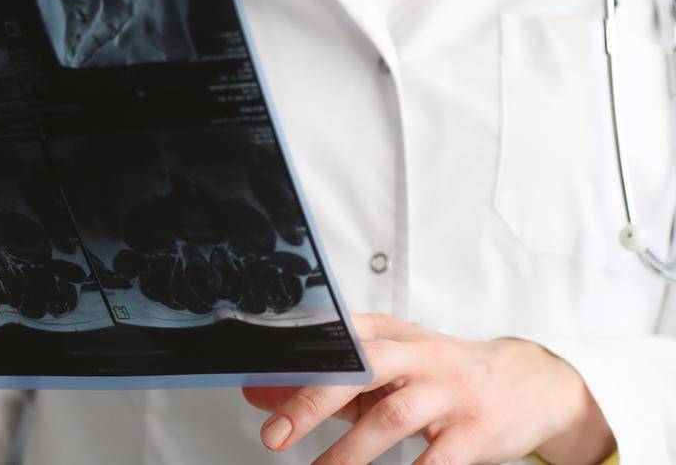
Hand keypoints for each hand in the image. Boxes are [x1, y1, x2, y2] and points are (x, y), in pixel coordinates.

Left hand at [243, 313, 613, 464]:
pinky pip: (439, 458)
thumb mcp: (384, 371)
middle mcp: (418, 354)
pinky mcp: (477, 430)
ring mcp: (450, 390)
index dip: (294, 358)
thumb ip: (324, 383)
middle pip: (359, 368)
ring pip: (392, 416)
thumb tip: (258, 395)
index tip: (255, 380)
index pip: (333, 338)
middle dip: (311, 401)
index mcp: (390, 334)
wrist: (531, 383)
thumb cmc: (442, 376)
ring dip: (350, 451)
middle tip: (274, 435)